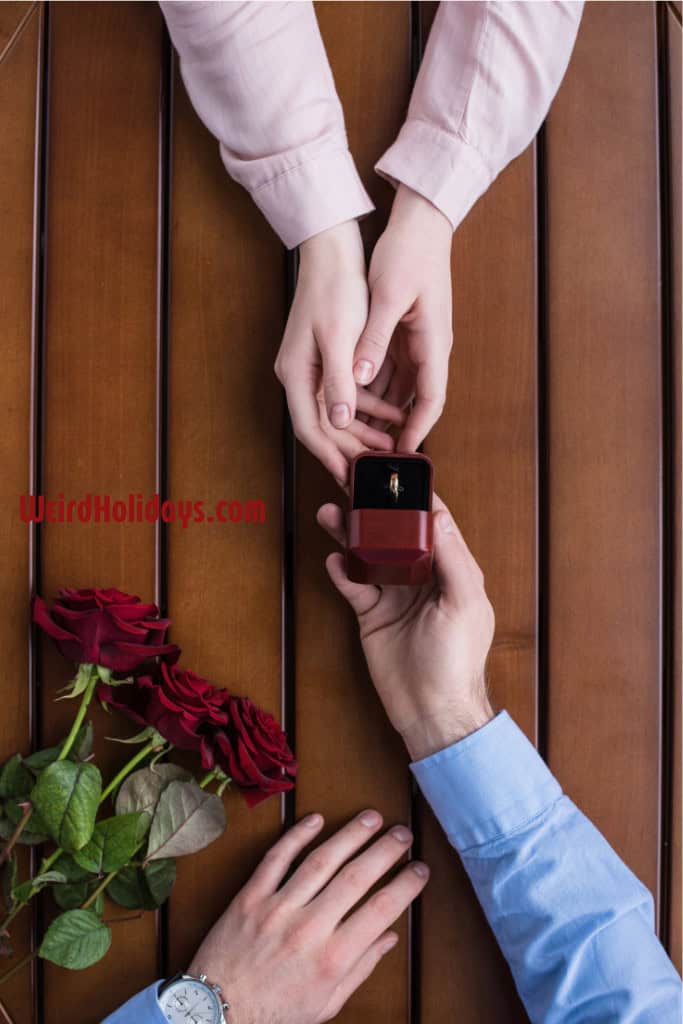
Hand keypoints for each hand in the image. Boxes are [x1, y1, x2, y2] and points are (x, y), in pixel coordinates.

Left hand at [188, 810, 427, 1023]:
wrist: (216, 1014)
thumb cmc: (275, 1013)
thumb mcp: (326, 1004)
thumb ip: (360, 967)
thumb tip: (389, 935)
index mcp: (332, 959)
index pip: (380, 910)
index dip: (405, 885)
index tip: (420, 868)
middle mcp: (309, 929)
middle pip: (355, 878)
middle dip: (384, 851)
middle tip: (403, 833)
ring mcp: (277, 909)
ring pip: (320, 861)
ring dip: (349, 835)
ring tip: (371, 817)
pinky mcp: (250, 897)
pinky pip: (276, 858)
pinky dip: (297, 835)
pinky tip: (317, 819)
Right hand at [274, 220, 404, 483]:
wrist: (332, 250)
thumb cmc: (335, 289)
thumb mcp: (339, 338)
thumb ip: (338, 382)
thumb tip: (338, 422)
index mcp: (296, 373)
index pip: (310, 429)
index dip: (331, 456)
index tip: (351, 478)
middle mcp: (298, 375)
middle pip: (322, 426)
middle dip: (351, 448)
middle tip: (378, 467)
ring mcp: (310, 368)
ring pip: (335, 413)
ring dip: (363, 429)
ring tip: (391, 445)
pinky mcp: (325, 358)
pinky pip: (344, 393)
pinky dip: (368, 405)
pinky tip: (393, 412)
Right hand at [317, 496, 494, 759]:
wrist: (431, 711)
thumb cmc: (457, 660)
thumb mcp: (463, 604)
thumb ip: (452, 559)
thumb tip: (439, 515)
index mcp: (453, 570)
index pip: (434, 523)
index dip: (415, 497)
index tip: (394, 472)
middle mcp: (423, 577)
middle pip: (395, 533)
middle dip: (374, 509)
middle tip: (350, 485)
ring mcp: (396, 595)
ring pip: (370, 553)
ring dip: (350, 533)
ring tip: (329, 513)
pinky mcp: (373, 615)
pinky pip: (353, 584)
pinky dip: (342, 570)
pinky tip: (333, 558)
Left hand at [353, 185, 452, 451]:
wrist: (422, 220)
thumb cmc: (410, 252)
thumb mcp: (387, 295)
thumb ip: (373, 339)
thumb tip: (360, 378)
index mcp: (433, 342)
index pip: (432, 399)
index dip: (418, 429)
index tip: (402, 454)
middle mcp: (430, 347)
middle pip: (415, 400)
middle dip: (396, 428)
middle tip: (371, 451)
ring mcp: (419, 340)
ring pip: (400, 387)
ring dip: (382, 410)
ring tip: (357, 432)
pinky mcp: (406, 332)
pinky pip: (392, 368)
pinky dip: (375, 385)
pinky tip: (353, 398)